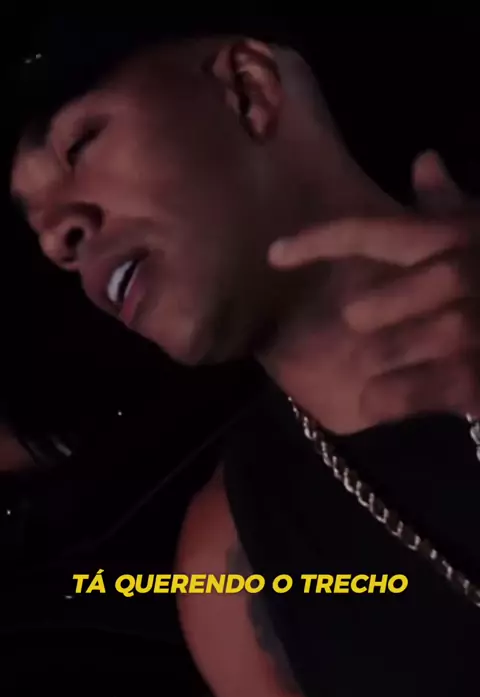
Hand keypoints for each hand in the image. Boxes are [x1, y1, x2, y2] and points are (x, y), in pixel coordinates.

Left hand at [267, 152, 479, 433]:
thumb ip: (450, 206)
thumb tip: (424, 159)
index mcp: (464, 236)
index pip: (389, 230)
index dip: (329, 239)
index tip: (275, 254)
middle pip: (440, 276)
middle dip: (393, 298)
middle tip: (355, 319)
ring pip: (449, 331)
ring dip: (399, 349)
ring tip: (365, 372)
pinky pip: (450, 383)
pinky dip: (407, 394)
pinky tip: (372, 403)